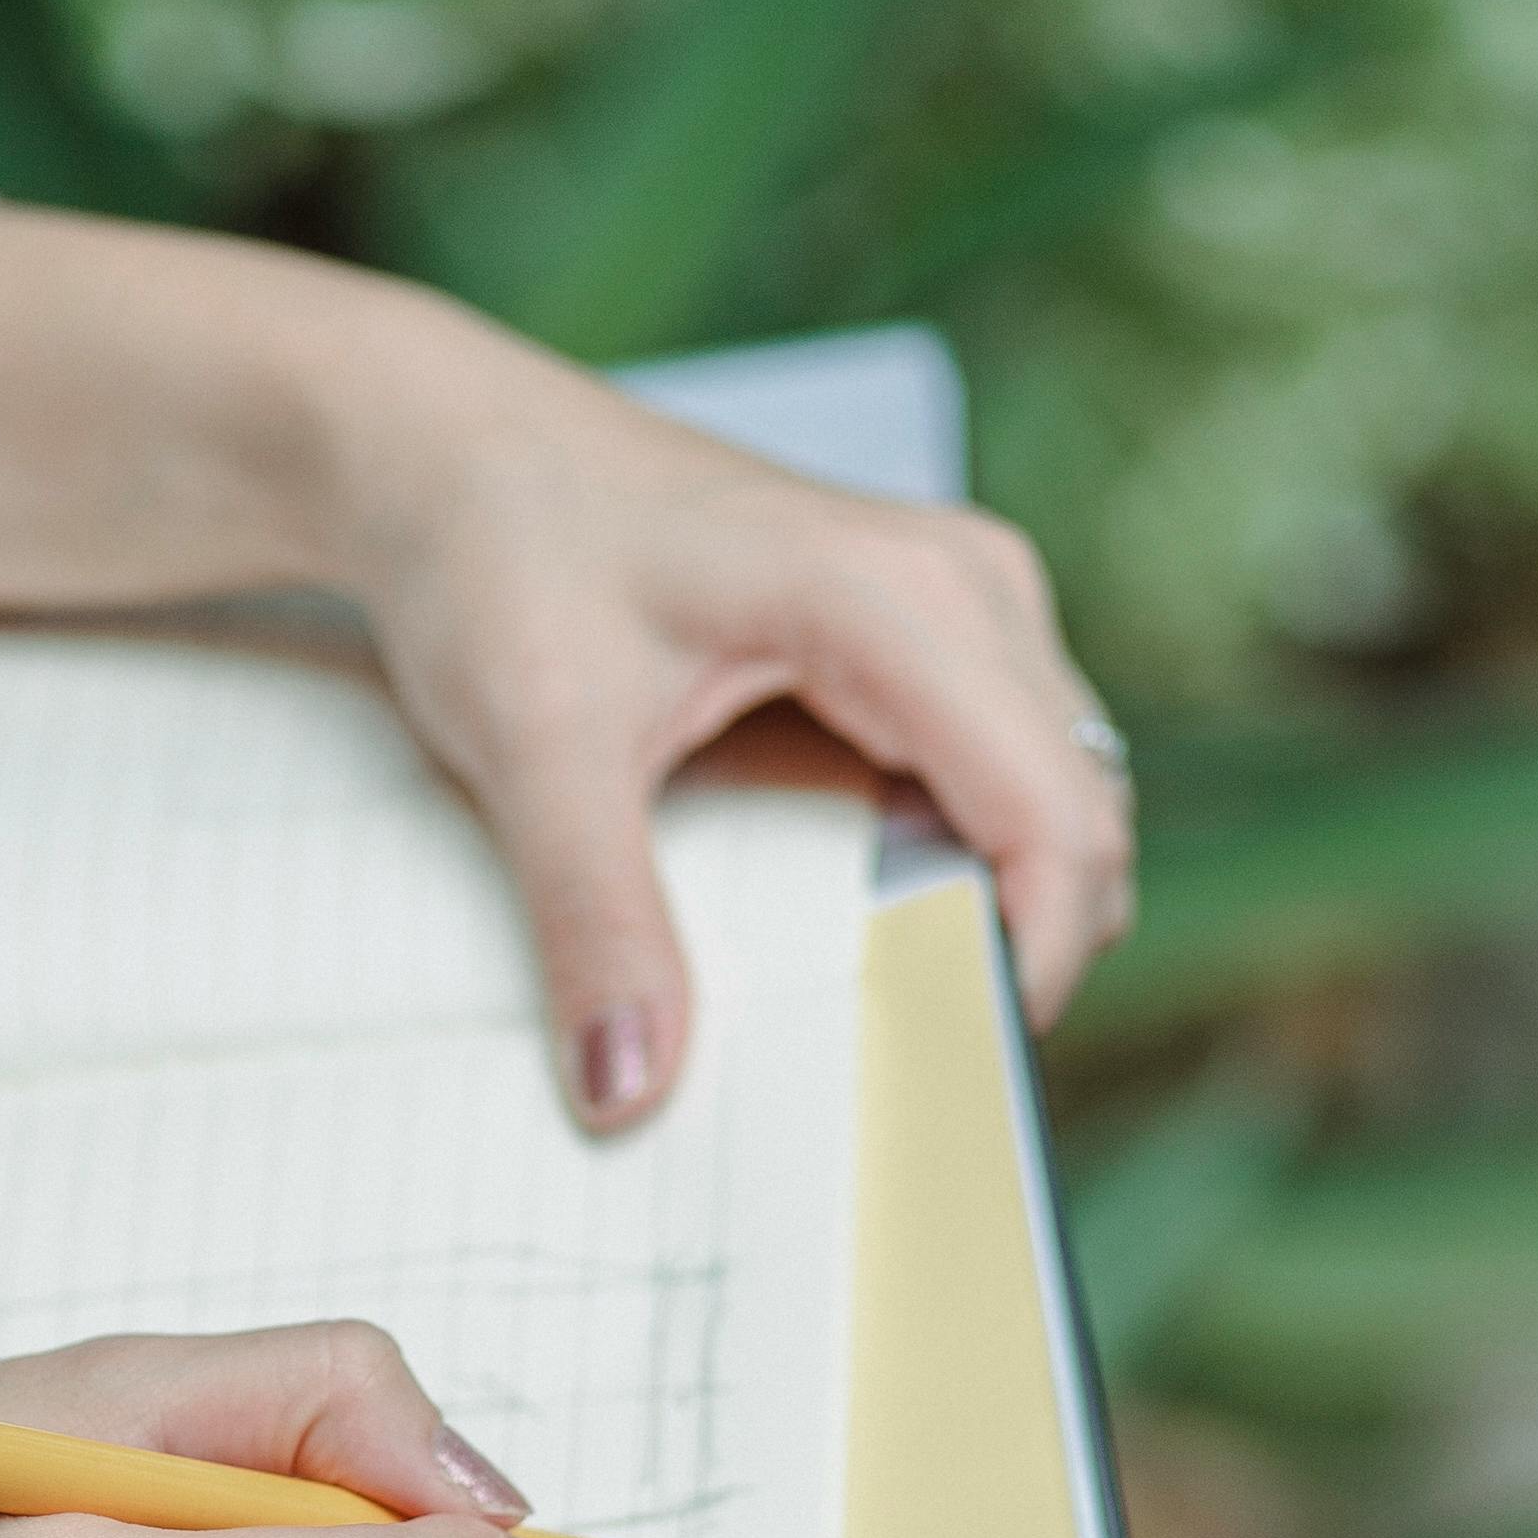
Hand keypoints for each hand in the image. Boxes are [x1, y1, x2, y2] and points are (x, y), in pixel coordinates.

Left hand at [330, 312, 1136, 1112]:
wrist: (456, 448)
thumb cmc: (500, 554)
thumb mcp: (534, 751)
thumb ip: (597, 923)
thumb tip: (628, 1089)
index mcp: (900, 600)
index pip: (1055, 819)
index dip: (1030, 964)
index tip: (943, 1071)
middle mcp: (966, 583)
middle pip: (1082, 816)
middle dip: (1021, 948)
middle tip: (900, 1060)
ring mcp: (963, 593)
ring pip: (1058, 795)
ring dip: (999, 904)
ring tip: (876, 989)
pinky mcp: (934, 621)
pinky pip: (1005, 766)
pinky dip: (964, 855)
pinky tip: (860, 908)